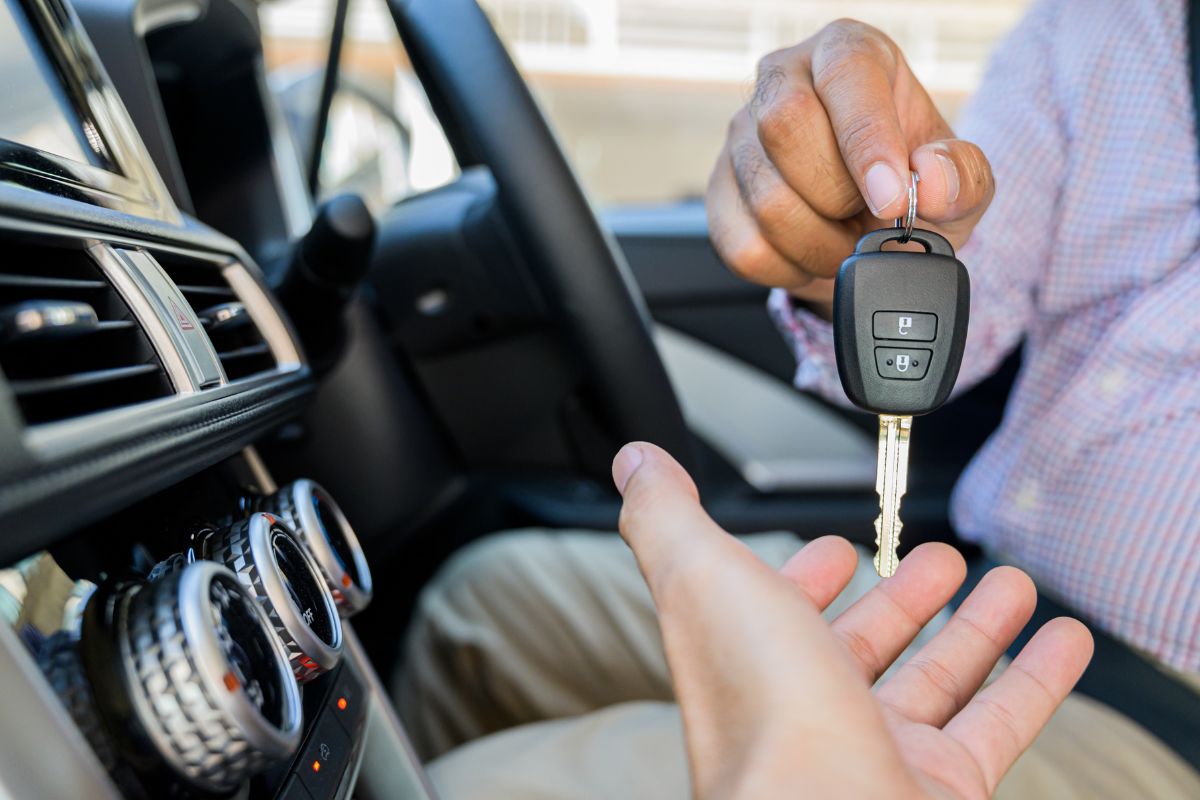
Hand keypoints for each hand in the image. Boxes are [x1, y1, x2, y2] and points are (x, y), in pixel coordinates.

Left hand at [612, 442, 1092, 798]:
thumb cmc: (761, 714)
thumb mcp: (701, 577)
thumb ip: (668, 517)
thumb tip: (636, 464)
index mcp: (751, 659)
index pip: (776, 611)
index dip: (806, 576)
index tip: (837, 550)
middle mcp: (809, 709)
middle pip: (864, 644)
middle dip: (903, 598)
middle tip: (941, 562)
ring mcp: (875, 751)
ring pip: (936, 680)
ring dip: (975, 628)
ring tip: (1008, 582)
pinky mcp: (940, 785)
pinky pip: (1000, 721)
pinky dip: (1035, 677)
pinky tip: (1060, 640)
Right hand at [705, 20, 994, 314]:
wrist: (867, 225)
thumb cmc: (910, 184)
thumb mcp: (960, 181)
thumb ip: (962, 176)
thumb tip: (931, 180)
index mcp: (848, 53)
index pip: (844, 76)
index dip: (867, 141)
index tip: (891, 199)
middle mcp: (784, 80)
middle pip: (786, 125)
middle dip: (838, 193)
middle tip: (870, 217)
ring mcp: (741, 136)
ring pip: (766, 197)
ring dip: (820, 243)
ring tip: (849, 243)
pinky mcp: (719, 193)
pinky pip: (745, 245)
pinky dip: (791, 268)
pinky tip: (814, 255)